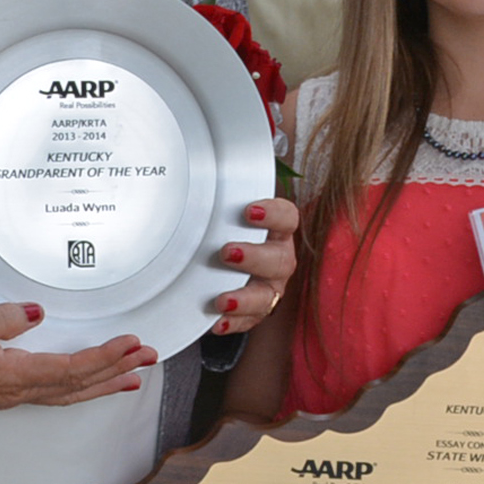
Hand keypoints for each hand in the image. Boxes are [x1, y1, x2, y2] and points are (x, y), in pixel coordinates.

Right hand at [0, 305, 153, 414]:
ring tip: (138, 373)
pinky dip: (85, 388)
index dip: (103, 357)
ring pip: (71, 393)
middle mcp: (17, 391)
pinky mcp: (10, 392)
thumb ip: (1, 319)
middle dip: (117, 368)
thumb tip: (38, 313)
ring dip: (106, 382)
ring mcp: (14, 395)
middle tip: (151, 354)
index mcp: (8, 375)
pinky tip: (99, 384)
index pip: (68, 369)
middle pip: (78, 384)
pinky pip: (57, 393)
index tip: (130, 343)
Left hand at [211, 197, 300, 337]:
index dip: (272, 214)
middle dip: (254, 257)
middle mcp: (279, 259)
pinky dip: (233, 324)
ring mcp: (269, 287)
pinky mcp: (256, 312)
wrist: (227, 266)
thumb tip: (196, 160)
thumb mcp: (230, 213)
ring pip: (266, 295)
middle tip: (228, 253)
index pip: (286, 218)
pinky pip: (249, 322)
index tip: (249, 211)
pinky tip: (217, 322)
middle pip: (279, 259)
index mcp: (277, 231)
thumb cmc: (230, 232)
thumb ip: (223, 195)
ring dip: (244, 297)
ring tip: (222, 299)